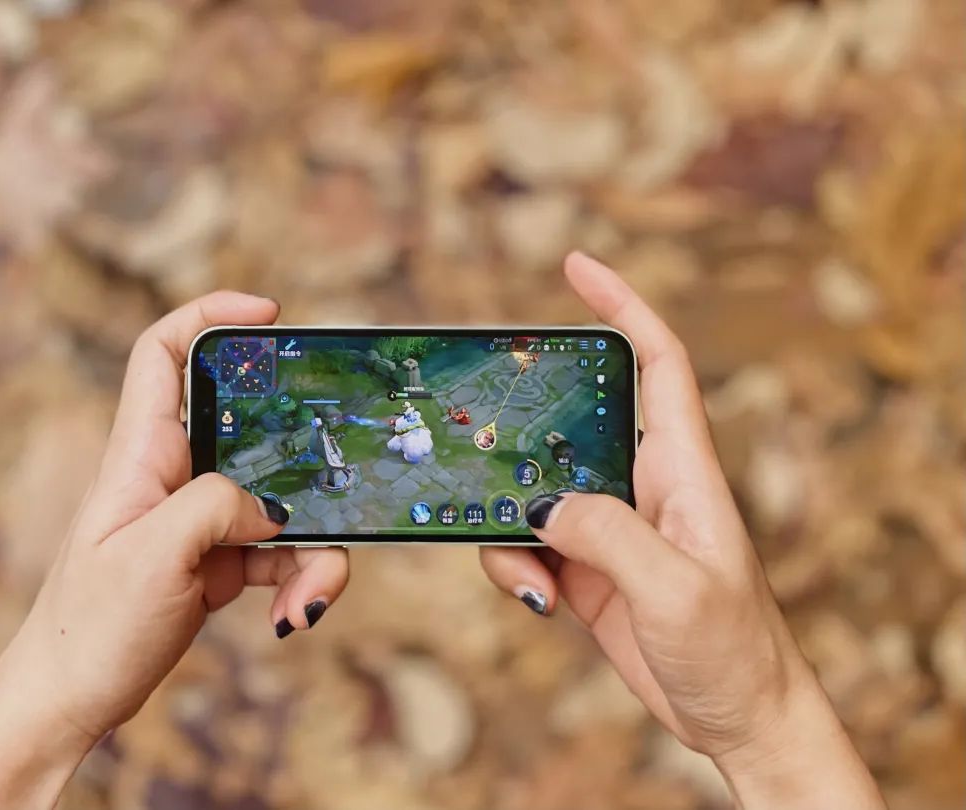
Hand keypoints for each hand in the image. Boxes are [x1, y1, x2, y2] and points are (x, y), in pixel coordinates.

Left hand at [0, 293, 348, 809]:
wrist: (71, 702)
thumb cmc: (89, 626)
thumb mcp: (149, 555)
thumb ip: (213, 507)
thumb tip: (271, 507)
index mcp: (142, 454)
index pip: (163, 352)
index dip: (210, 315)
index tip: (269, 314)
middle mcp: (175, 475)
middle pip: (254, 431)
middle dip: (305, 455)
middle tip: (338, 475)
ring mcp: (201, 519)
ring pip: (281, 501)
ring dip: (313, 548)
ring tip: (311, 599)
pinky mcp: (219, 560)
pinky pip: (280, 552)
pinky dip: (300, 580)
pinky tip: (298, 614)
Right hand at [481, 253, 884, 808]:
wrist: (736, 719)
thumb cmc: (734, 649)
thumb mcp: (678, 590)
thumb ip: (610, 537)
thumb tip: (544, 505)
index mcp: (682, 470)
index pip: (658, 364)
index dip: (623, 306)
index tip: (579, 266)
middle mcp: (641, 486)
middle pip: (572, 422)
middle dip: (524, 422)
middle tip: (479, 424)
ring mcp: (610, 527)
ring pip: (535, 489)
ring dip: (510, 520)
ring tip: (526, 572)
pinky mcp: (588, 568)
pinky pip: (529, 542)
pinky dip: (513, 563)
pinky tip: (534, 596)